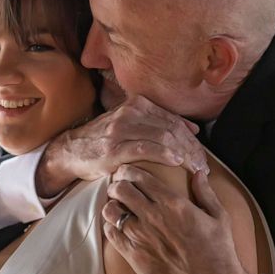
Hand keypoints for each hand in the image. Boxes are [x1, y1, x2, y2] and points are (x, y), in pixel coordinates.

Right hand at [36, 95, 208, 196]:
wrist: (71, 150)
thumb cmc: (103, 140)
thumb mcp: (129, 124)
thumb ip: (157, 123)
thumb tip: (191, 128)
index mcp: (137, 104)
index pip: (174, 121)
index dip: (192, 139)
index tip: (202, 156)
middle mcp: (130, 112)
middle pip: (172, 129)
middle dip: (191, 149)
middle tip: (203, 166)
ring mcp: (121, 129)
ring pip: (162, 138)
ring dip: (184, 154)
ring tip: (195, 168)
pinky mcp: (114, 147)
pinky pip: (145, 148)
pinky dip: (164, 155)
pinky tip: (177, 162)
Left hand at [102, 165, 251, 273]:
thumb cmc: (218, 251)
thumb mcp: (219, 217)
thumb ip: (205, 193)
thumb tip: (199, 174)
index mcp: (173, 204)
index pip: (140, 177)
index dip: (128, 171)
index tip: (127, 173)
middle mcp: (154, 217)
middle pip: (121, 190)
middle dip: (117, 185)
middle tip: (118, 188)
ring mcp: (141, 237)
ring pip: (111, 211)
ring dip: (111, 206)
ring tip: (117, 208)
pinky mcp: (134, 255)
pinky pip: (111, 233)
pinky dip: (110, 226)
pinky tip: (117, 227)